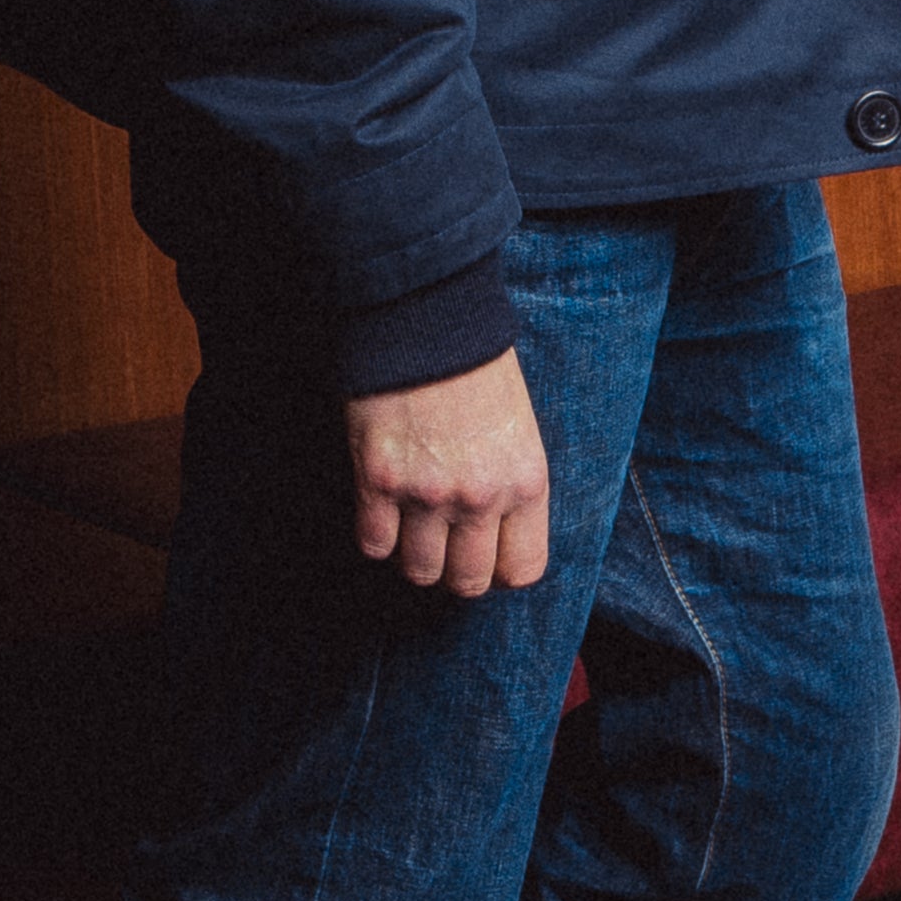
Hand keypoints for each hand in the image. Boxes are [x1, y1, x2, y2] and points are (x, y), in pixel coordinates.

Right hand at [348, 349, 551, 597]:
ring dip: (413, 556)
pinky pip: (374, 544)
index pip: (523, 568)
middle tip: (445, 546)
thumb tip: (493, 529)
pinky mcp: (380, 481)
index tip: (486, 555)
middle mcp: (481, 497)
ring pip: (419, 571)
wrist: (426, 318)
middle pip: (468, 581)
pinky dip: (376, 536)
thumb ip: (510, 483)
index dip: (501, 569)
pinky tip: (382, 510)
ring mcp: (428, 493)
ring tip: (411, 529)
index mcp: (526, 482)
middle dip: (455, 571)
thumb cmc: (476, 364)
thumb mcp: (518, 427)